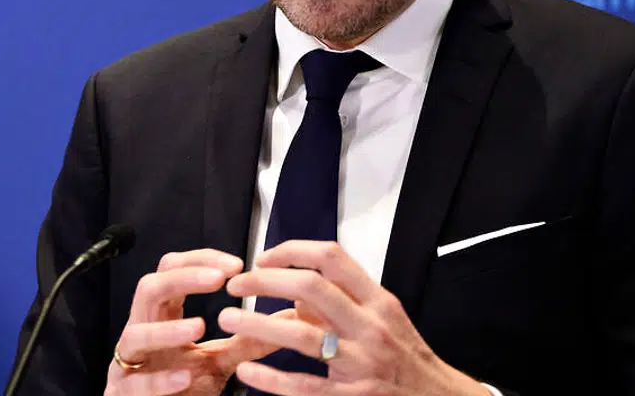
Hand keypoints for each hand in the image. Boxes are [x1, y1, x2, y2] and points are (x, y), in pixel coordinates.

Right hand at [106, 248, 295, 395]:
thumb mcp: (219, 360)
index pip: (172, 269)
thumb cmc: (182, 386)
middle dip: (182, 278)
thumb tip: (287, 320)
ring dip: (167, 330)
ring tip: (198, 326)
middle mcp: (141, 330)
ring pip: (136, 334)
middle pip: (150, 288)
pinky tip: (184, 377)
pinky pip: (137, 383)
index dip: (200, 260)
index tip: (236, 264)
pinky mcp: (123, 392)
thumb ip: (246, 341)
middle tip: (218, 278)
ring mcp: (129, 361)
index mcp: (162, 315)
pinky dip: (160, 380)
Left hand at [219, 241, 490, 395]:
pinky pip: (305, 386)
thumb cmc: (407, 357)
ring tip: (227, 319)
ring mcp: (361, 364)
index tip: (262, 259)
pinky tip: (247, 372)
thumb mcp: (384, 319)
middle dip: (265, 282)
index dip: (291, 251)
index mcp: (378, 301)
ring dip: (257, 326)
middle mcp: (370, 327)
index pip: (331, 258)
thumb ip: (343, 301)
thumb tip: (294, 295)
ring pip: (301, 336)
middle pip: (311, 289)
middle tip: (236, 285)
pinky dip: (272, 379)